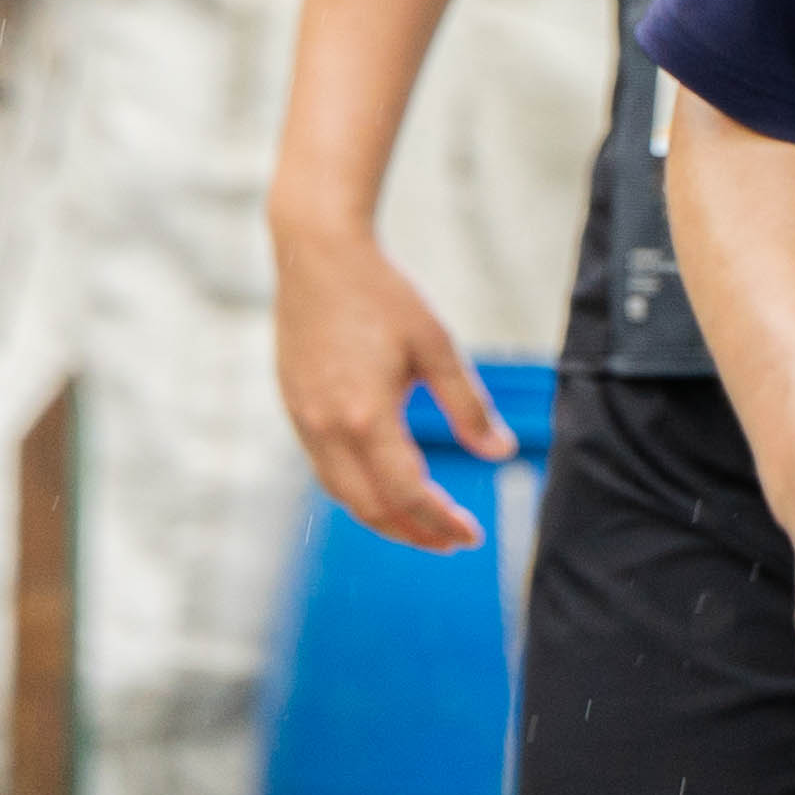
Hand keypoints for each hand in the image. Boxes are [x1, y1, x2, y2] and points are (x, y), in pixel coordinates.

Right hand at [272, 214, 511, 551]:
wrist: (318, 253)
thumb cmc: (382, 293)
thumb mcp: (436, 346)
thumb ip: (468, 405)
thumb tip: (500, 453)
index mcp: (367, 416)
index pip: (407, 494)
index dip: (441, 522)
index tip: (471, 536)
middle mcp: (328, 428)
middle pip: (370, 507)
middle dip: (413, 532)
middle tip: (450, 542)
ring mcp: (304, 420)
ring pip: (342, 493)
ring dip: (383, 517)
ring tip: (420, 523)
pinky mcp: (294, 407)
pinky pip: (324, 468)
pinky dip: (357, 490)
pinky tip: (383, 483)